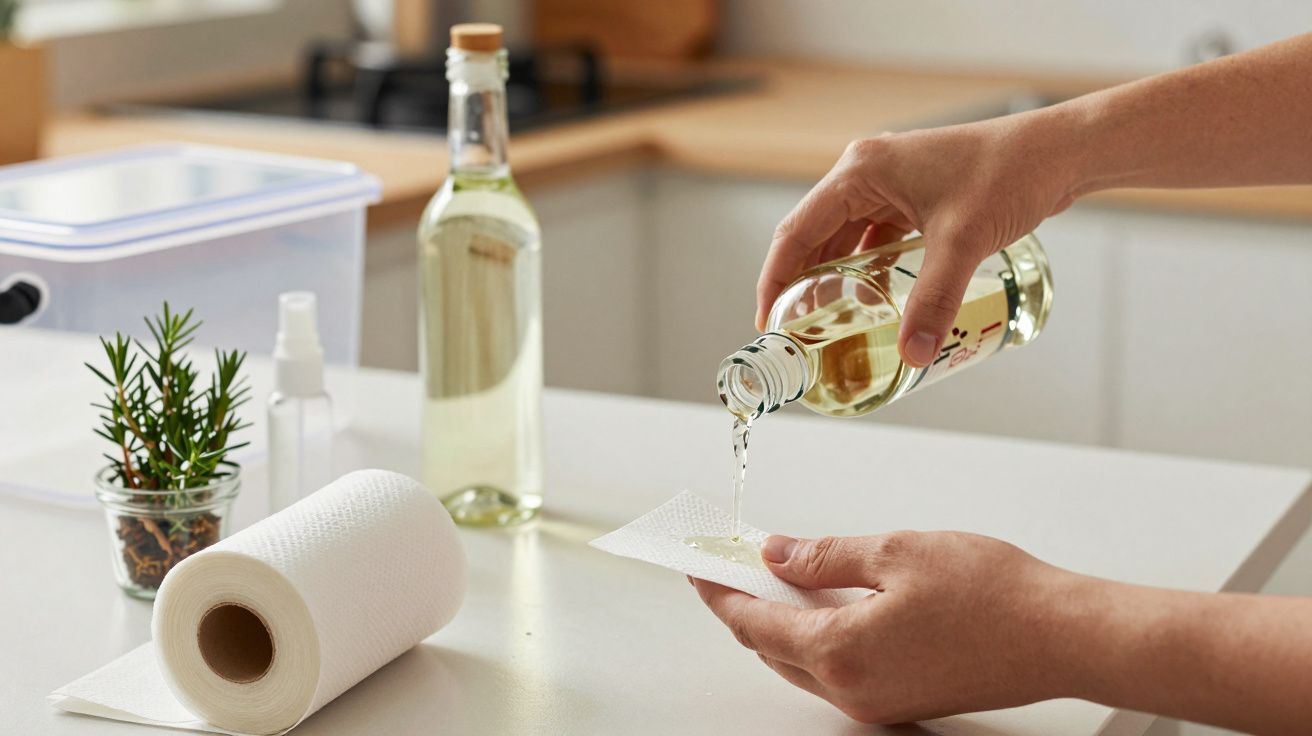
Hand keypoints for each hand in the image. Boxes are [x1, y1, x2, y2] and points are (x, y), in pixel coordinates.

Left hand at [691, 531, 1082, 723]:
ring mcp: (878, 702)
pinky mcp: (902, 700)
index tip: (697, 565)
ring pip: (805, 662)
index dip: (719, 591)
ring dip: (783, 622)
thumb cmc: (995, 594)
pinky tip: (823, 601)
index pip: (753, 624)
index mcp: (841, 653)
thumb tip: (778, 556)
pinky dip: (819, 636)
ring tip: (773, 574)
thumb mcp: (896, 552)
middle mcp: (852, 691)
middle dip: (745, 606)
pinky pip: (839, 669)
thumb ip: (824, 557)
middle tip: (729, 564)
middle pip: (772, 649)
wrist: (1064, 637)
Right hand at [757, 118, 1078, 365]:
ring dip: (834, 276)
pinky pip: (875, 236)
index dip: (776, 279)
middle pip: (815, 236)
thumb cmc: (1009, 174)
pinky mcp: (913, 195)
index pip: (797, 232)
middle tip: (795, 328)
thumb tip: (912, 354)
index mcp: (860, 171)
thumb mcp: (962, 242)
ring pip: (845, 237)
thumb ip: (933, 300)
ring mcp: (890, 183)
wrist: (1058, 153)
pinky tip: (873, 295)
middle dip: (802, 282)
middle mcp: (866, 172)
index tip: (766, 319)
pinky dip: (867, 266)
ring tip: (827, 319)